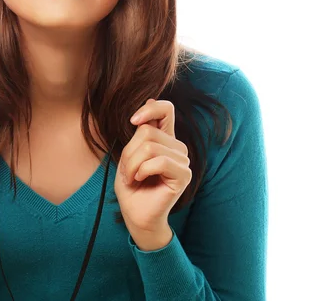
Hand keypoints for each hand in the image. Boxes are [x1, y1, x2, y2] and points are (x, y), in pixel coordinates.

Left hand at [114, 99, 190, 248]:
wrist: (135, 214)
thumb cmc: (132, 185)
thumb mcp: (130, 152)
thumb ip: (141, 131)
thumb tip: (151, 99)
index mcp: (165, 138)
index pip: (166, 109)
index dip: (149, 109)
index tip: (132, 121)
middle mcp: (176, 146)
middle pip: (147, 132)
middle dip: (129, 152)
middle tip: (128, 170)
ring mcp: (183, 160)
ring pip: (150, 147)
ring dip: (133, 164)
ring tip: (132, 177)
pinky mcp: (184, 175)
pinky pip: (159, 162)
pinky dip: (142, 170)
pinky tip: (140, 180)